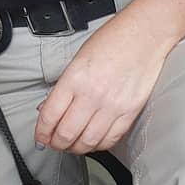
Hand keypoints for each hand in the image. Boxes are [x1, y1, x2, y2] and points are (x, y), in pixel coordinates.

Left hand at [34, 10, 169, 154]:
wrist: (145, 35)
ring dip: (76, 148)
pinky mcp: (130, 112)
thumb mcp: (79, 58)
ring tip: (71, 145)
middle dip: (56, 143)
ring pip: (88, 142)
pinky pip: (110, 139)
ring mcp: (113, 105)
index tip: (40, 136)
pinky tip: (92, 141)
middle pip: (67, 133)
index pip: (50, 115)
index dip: (41, 132)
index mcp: (76, 77)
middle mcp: (93, 94)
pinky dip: (98, 145)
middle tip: (53, 143)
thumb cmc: (112, 40)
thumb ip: (64, 85)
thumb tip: (49, 108)